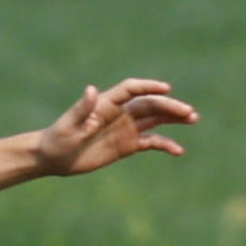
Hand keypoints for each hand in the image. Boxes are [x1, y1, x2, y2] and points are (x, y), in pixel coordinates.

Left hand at [26, 77, 195, 178]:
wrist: (52, 159)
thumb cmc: (56, 140)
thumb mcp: (67, 126)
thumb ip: (81, 109)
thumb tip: (91, 90)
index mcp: (105, 104)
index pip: (131, 90)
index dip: (148, 86)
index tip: (166, 88)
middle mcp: (119, 113)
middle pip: (149, 104)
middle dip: (169, 106)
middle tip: (189, 112)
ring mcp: (125, 128)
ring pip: (155, 119)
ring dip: (173, 118)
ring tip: (192, 119)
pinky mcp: (127, 144)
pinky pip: (151, 141)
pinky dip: (165, 144)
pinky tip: (178, 150)